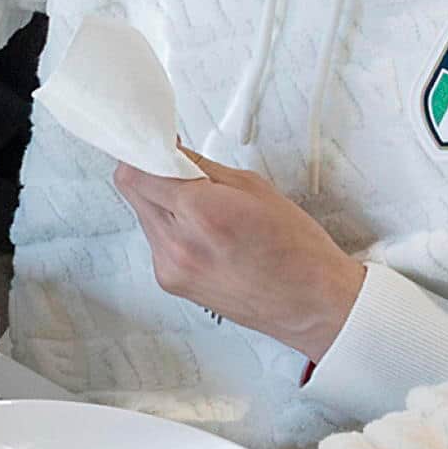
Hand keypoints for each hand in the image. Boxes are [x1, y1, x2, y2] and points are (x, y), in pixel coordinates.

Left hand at [111, 151, 364, 358]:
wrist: (314, 303)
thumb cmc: (298, 250)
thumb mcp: (254, 188)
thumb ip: (200, 166)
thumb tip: (170, 150)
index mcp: (200, 213)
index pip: (137, 172)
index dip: (144, 152)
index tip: (154, 145)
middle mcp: (177, 244)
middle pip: (133, 192)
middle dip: (150, 175)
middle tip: (179, 172)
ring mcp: (170, 268)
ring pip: (143, 217)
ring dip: (162, 205)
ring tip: (204, 212)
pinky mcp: (170, 283)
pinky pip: (155, 243)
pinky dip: (171, 231)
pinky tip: (204, 236)